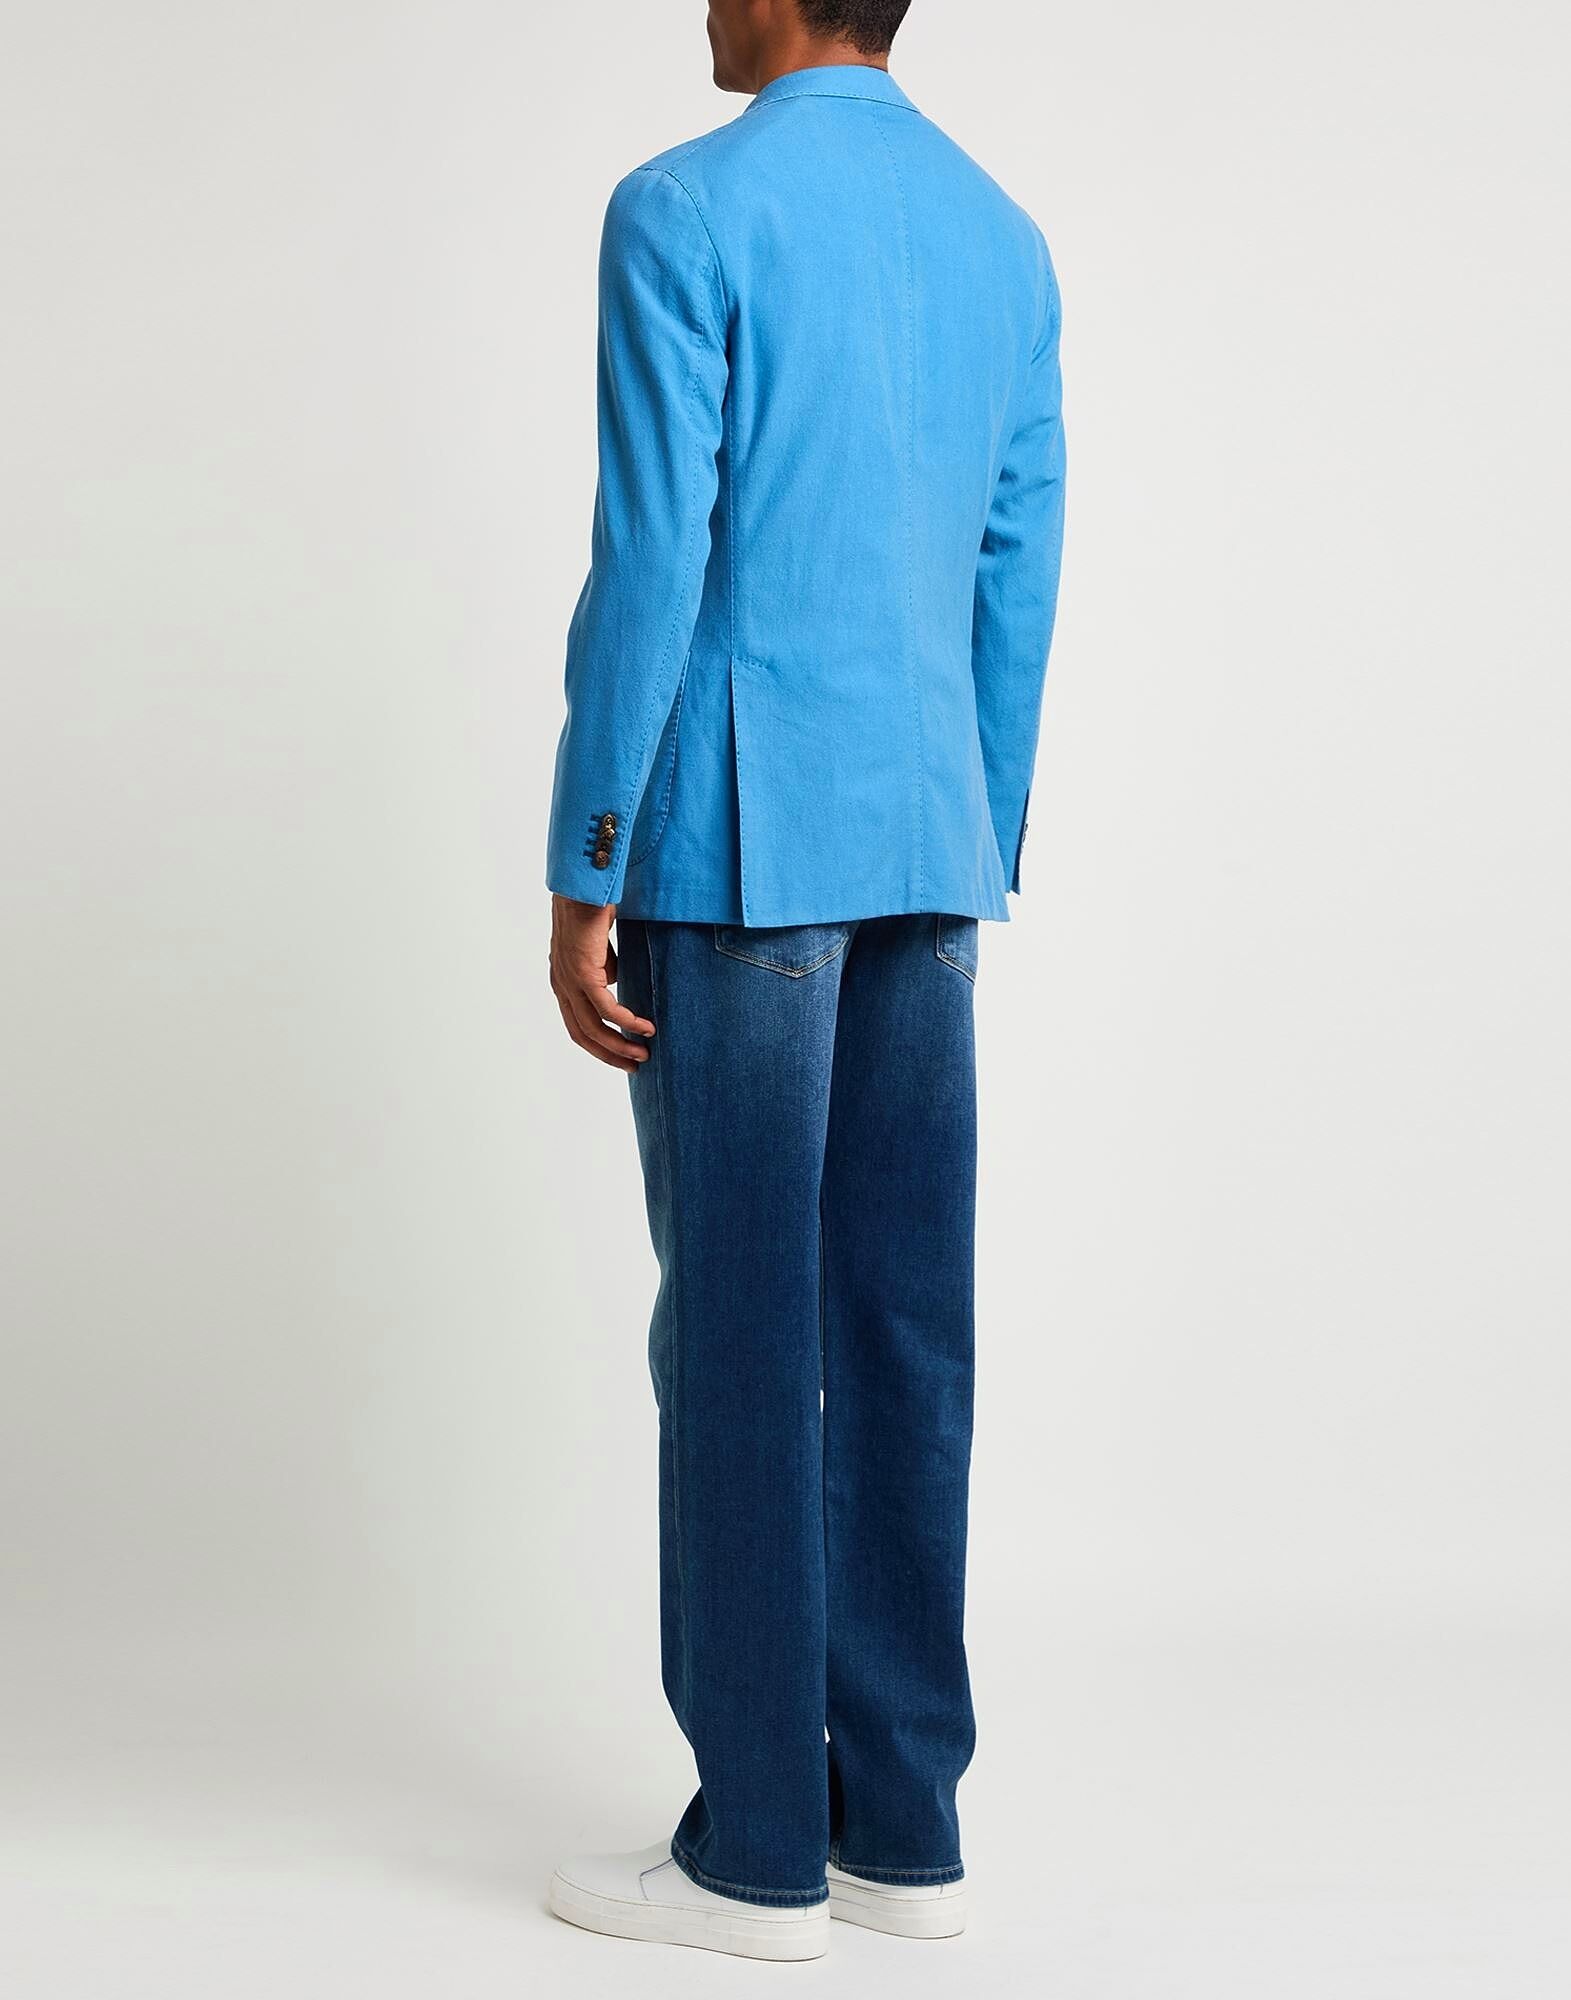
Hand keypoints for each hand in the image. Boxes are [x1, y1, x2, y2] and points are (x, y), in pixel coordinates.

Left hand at [549, 895, 654, 1072]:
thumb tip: (616, 982)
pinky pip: (607, 1008)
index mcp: (562, 981)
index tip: (622, 1054)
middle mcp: (561, 985)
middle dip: (610, 1054)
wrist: (584, 884)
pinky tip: (645, 1028)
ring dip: (620, 1045)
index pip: (577, 1025)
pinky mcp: (583, 972)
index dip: (600, 1044)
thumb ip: (605, 967)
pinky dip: (628, 1022)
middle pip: (583, 1035)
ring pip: (593, 1027)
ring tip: (643, 1053)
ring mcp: (569, 980)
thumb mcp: (599, 947)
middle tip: (634, 1065)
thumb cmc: (592, 908)